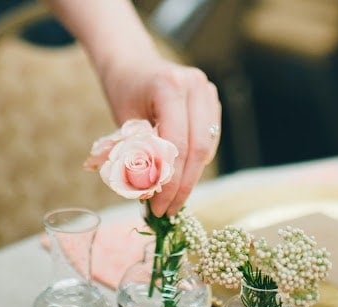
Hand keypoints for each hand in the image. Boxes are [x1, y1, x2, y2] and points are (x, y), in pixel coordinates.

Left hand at [100, 57, 221, 216]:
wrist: (134, 65)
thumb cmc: (125, 93)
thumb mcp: (124, 123)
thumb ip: (138, 154)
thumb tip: (149, 195)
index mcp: (170, 86)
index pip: (177, 144)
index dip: (170, 182)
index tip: (157, 207)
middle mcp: (195, 86)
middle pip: (198, 148)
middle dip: (183, 186)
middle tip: (168, 211)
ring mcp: (208, 92)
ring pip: (207, 147)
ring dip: (190, 178)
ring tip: (172, 200)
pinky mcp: (213, 102)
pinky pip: (209, 141)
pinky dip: (194, 163)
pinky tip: (179, 178)